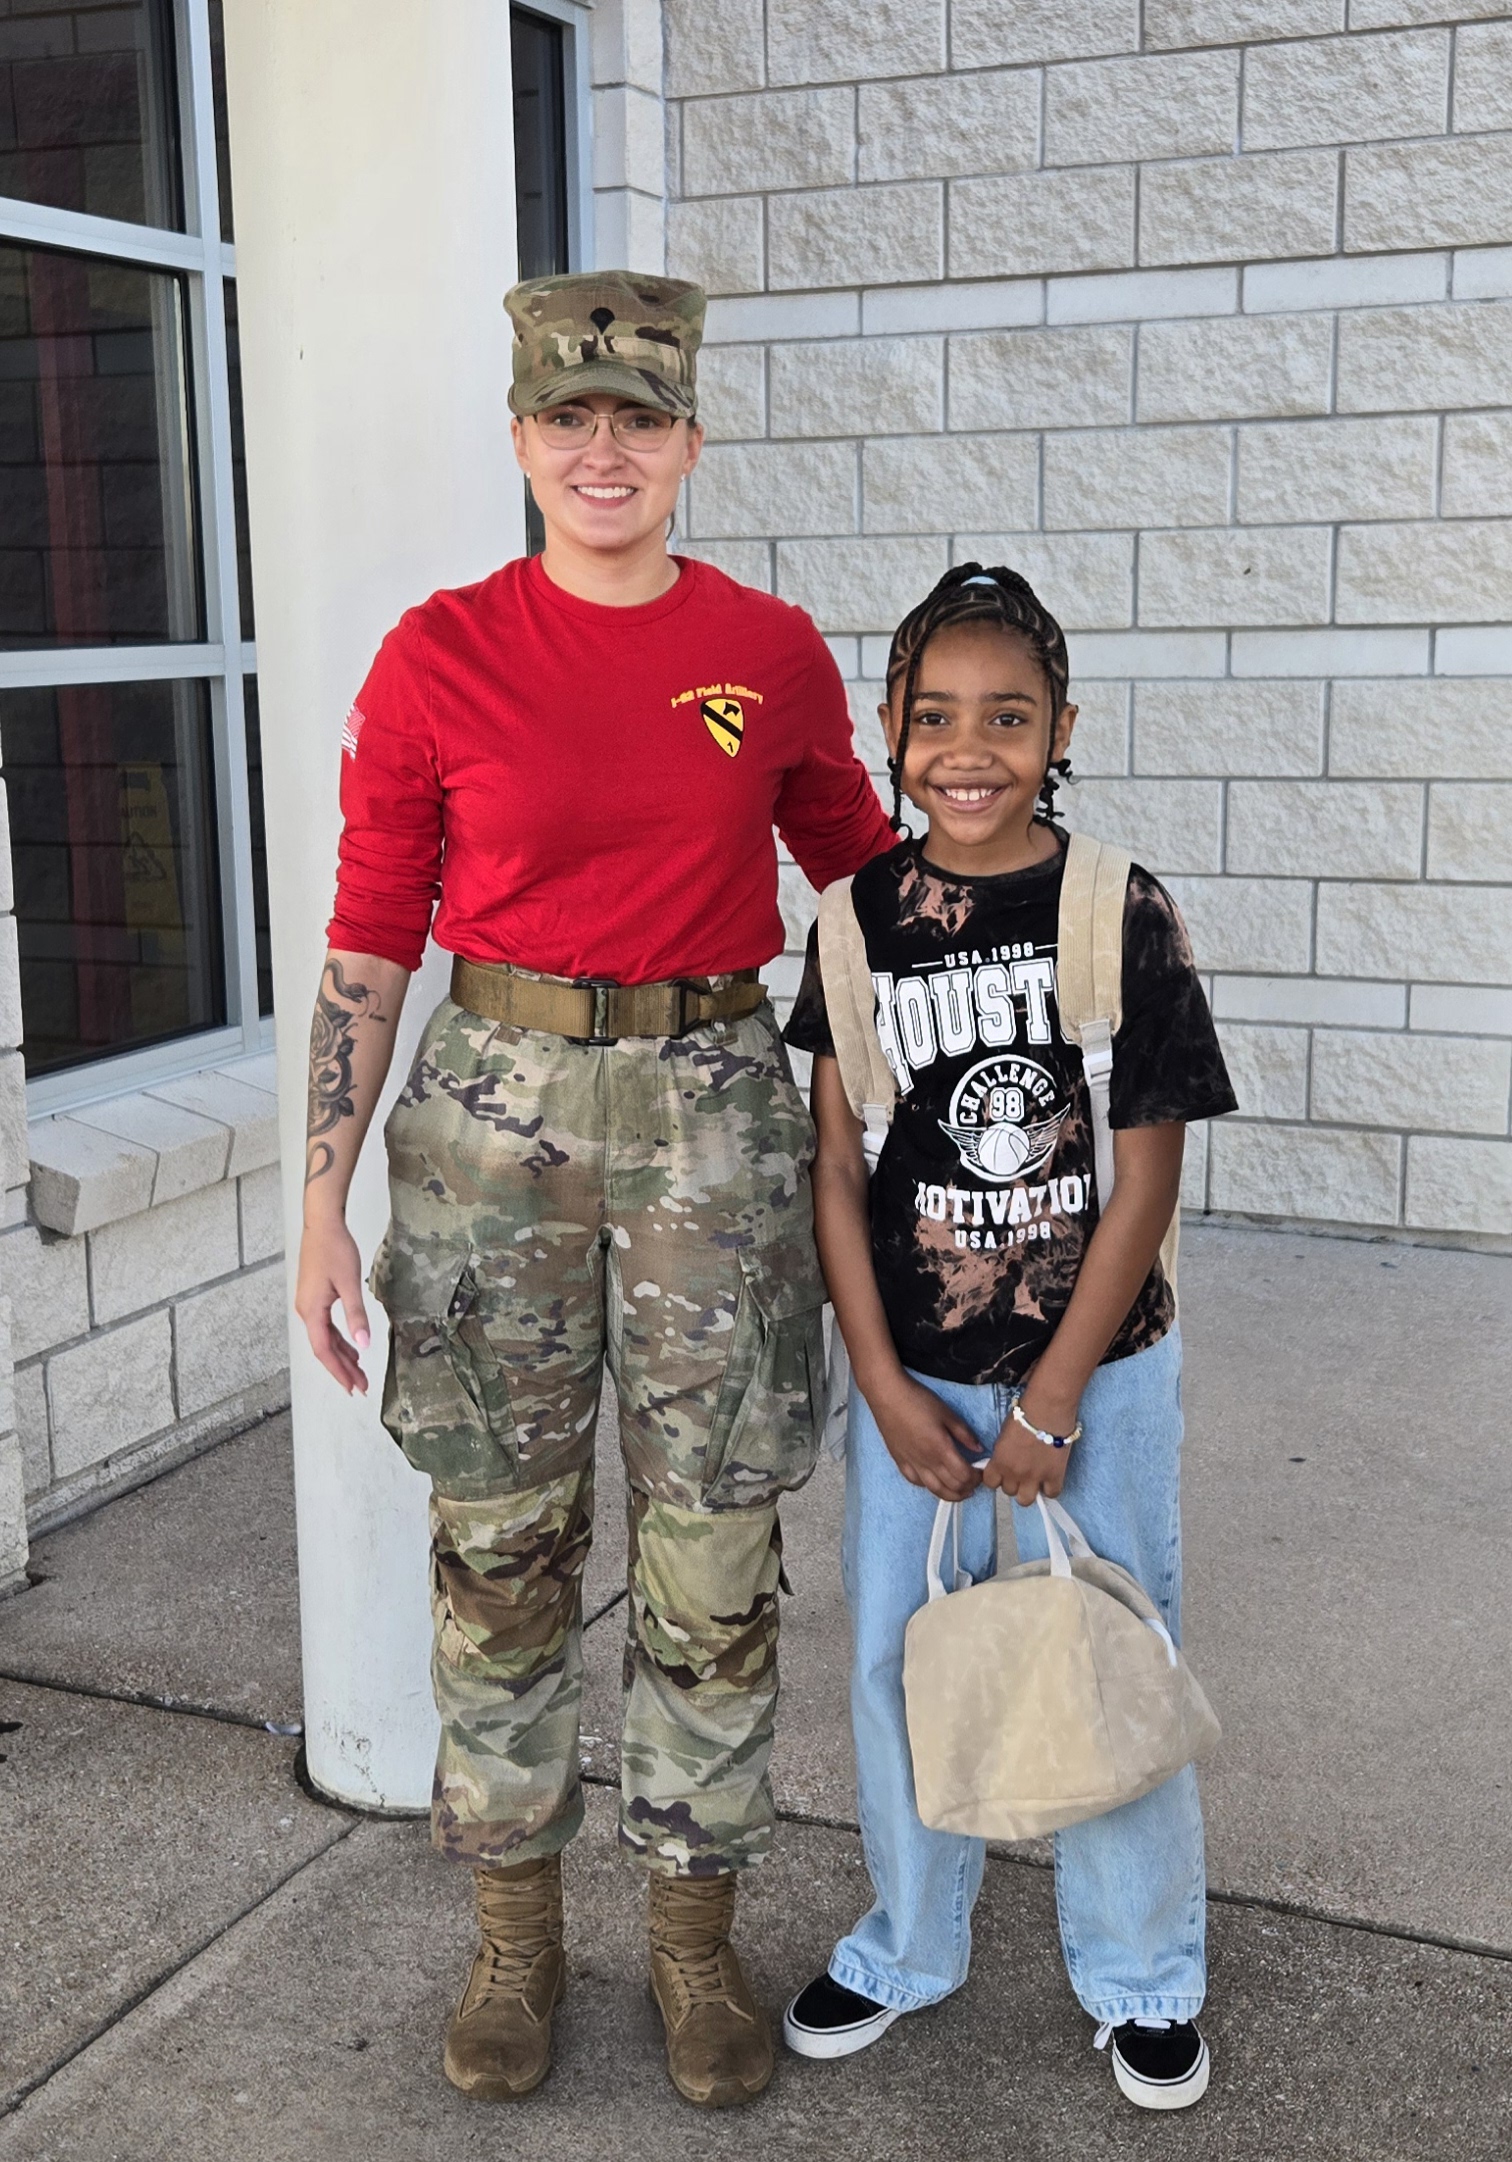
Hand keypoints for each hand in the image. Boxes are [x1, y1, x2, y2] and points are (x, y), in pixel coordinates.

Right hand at [295, 1212, 371, 1393]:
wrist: (322, 1224)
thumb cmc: (335, 1249)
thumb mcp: (349, 1283)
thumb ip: (356, 1315)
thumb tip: (363, 1344)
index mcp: (311, 1311)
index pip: (324, 1351)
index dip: (339, 1371)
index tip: (353, 1387)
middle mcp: (306, 1311)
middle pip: (324, 1348)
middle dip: (343, 1368)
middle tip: (361, 1386)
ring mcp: (308, 1304)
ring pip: (325, 1338)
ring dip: (342, 1355)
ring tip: (359, 1371)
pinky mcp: (314, 1296)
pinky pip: (326, 1326)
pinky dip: (339, 1338)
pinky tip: (352, 1345)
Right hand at [868, 1374, 982, 1500]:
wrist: (888, 1396)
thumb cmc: (917, 1400)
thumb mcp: (947, 1413)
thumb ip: (964, 1433)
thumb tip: (979, 1448)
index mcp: (941, 1449)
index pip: (964, 1475)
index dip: (976, 1478)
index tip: (981, 1472)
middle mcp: (927, 1461)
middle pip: (952, 1486)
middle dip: (968, 1488)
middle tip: (974, 1482)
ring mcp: (912, 1464)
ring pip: (935, 1490)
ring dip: (951, 1494)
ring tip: (961, 1491)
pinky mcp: (900, 1461)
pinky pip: (917, 1482)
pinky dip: (930, 1486)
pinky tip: (935, 1482)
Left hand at [981, 1382, 1077, 1507]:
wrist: (1047, 1410)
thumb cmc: (1024, 1415)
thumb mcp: (1003, 1435)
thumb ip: (1002, 1453)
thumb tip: (1006, 1460)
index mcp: (999, 1462)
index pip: (990, 1482)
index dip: (995, 1477)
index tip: (1001, 1471)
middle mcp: (1014, 1474)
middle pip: (1008, 1491)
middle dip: (1012, 1482)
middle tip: (1020, 1471)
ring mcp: (1035, 1477)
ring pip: (1025, 1500)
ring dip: (1028, 1490)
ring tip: (1033, 1480)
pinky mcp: (1055, 1476)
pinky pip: (1051, 1493)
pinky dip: (1050, 1488)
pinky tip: (1050, 1478)